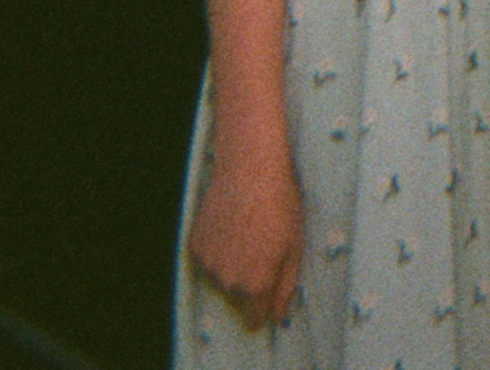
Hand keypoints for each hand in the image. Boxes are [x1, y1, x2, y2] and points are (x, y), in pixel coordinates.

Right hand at [187, 146, 303, 331]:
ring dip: (231, 268)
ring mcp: (208, 264)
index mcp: (255, 286)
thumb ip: (286, 287)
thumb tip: (278, 316)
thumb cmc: (281, 207)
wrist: (250, 170)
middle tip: (261, 251)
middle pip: (237, 300)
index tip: (268, 296)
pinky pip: (207, 261)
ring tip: (246, 235)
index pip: (254, 320)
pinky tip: (230, 228)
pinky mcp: (194, 246)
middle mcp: (227, 282)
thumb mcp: (295, 248)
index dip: (263, 310)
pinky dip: (217, 252)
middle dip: (249, 286)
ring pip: (220, 280)